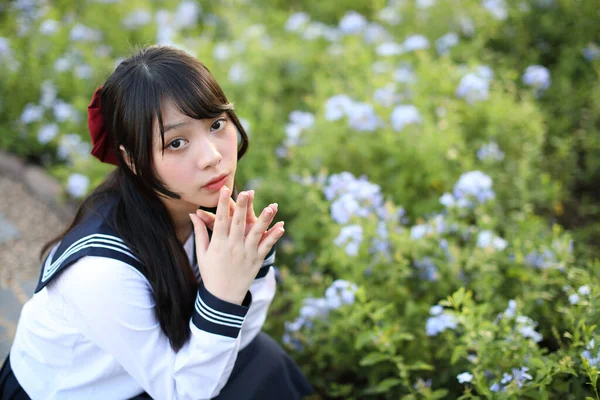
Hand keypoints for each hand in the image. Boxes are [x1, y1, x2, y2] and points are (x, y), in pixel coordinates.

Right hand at [189, 186, 284, 304]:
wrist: (223, 296)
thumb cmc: (210, 272)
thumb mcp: (202, 253)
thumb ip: (200, 232)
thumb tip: (193, 214)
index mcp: (218, 244)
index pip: (220, 220)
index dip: (222, 204)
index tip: (224, 190)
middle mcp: (233, 247)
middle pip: (238, 223)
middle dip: (243, 207)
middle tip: (247, 191)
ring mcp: (246, 254)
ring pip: (256, 234)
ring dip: (264, 220)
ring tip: (271, 207)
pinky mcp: (256, 260)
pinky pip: (267, 247)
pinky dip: (274, 237)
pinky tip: (281, 226)